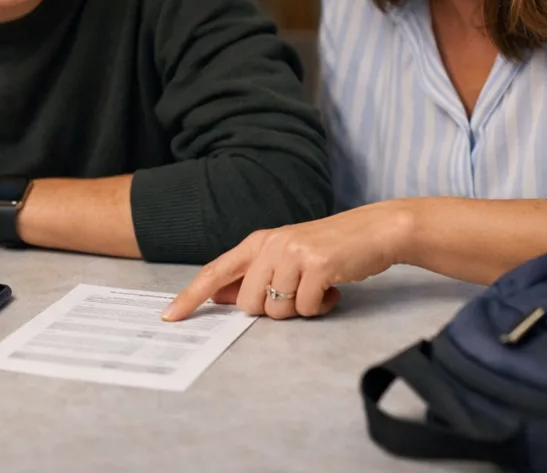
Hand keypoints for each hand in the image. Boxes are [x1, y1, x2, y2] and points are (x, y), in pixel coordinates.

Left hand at [162, 204, 407, 321]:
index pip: (215, 271)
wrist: (376, 230)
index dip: (191, 296)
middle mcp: (271, 244)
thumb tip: (221, 298)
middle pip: (248, 304)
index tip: (170, 316)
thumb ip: (255, 275)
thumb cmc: (331, 248)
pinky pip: (306, 309)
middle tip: (297, 294)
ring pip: (277, 311)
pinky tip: (333, 289)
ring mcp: (293, 253)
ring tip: (318, 288)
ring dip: (300, 309)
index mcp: (258, 241)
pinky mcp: (318, 265)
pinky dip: (321, 307)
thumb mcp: (287, 255)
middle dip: (272, 310)